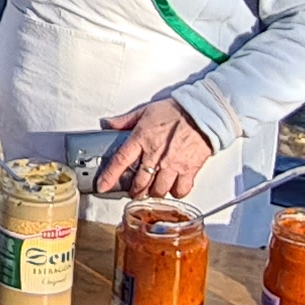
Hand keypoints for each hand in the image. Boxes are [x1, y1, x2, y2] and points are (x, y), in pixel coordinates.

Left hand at [93, 98, 214, 198]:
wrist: (202, 112)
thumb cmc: (176, 110)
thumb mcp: (146, 111)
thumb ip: (125, 120)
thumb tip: (108, 124)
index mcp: (142, 139)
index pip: (120, 161)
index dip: (109, 177)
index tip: (102, 186)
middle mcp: (155, 154)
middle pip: (139, 183)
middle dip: (134, 191)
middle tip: (134, 191)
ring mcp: (172, 164)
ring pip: (158, 190)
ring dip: (153, 193)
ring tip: (153, 190)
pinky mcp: (189, 170)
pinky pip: (180, 190)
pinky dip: (175, 192)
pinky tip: (173, 188)